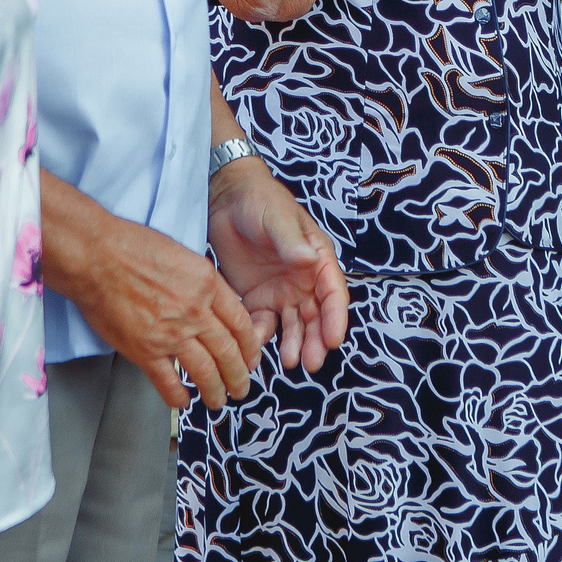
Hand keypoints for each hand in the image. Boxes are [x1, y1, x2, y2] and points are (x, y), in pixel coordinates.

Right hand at [46, 189, 260, 411]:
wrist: (96, 256)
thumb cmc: (133, 247)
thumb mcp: (183, 256)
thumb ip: (202, 283)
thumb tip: (214, 305)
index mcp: (207, 284)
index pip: (241, 323)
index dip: (250, 346)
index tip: (252, 358)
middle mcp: (195, 311)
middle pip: (228, 351)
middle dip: (238, 375)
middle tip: (242, 387)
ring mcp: (171, 333)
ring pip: (204, 371)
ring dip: (215, 391)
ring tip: (218, 401)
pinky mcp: (145, 350)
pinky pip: (168, 381)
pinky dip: (178, 396)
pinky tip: (183, 402)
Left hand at [208, 159, 349, 375]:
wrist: (227, 199)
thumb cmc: (261, 200)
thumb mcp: (278, 218)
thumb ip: (291, 242)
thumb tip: (309, 261)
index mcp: (318, 259)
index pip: (333, 293)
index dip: (335, 317)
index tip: (333, 339)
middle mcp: (304, 280)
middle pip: (316, 316)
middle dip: (316, 340)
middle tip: (311, 362)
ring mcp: (281, 291)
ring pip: (293, 325)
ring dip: (294, 344)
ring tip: (289, 362)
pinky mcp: (257, 298)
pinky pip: (263, 323)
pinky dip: (261, 337)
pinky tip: (256, 348)